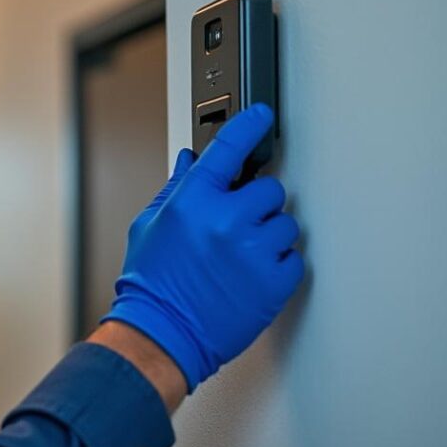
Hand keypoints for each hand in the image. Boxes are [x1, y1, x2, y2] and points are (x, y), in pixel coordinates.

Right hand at [101, 103, 303, 391]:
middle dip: (256, 204)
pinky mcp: (273, 282)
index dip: (249, 125)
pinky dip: (278, 265)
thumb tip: (191, 160)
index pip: (228, 148)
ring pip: (286, 224)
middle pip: (270, 189)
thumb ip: (176, 188)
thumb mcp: (151, 225)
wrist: (163, 332)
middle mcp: (225, 221)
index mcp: (193, 201)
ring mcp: (253, 252)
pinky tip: (251, 273)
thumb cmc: (152, 283)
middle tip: (237, 224)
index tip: (262, 115)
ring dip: (269, 235)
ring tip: (241, 255)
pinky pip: (294, 258)